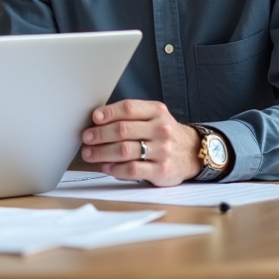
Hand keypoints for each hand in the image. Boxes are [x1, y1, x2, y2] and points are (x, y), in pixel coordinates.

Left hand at [80, 99, 201, 185]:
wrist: (192, 152)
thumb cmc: (164, 133)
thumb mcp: (154, 116)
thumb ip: (130, 115)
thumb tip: (97, 120)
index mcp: (157, 111)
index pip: (128, 108)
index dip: (108, 112)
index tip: (94, 118)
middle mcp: (161, 129)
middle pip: (123, 130)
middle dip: (99, 134)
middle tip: (86, 138)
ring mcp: (162, 150)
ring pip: (125, 150)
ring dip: (102, 152)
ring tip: (89, 154)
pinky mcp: (161, 170)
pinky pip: (132, 170)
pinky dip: (114, 169)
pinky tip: (105, 167)